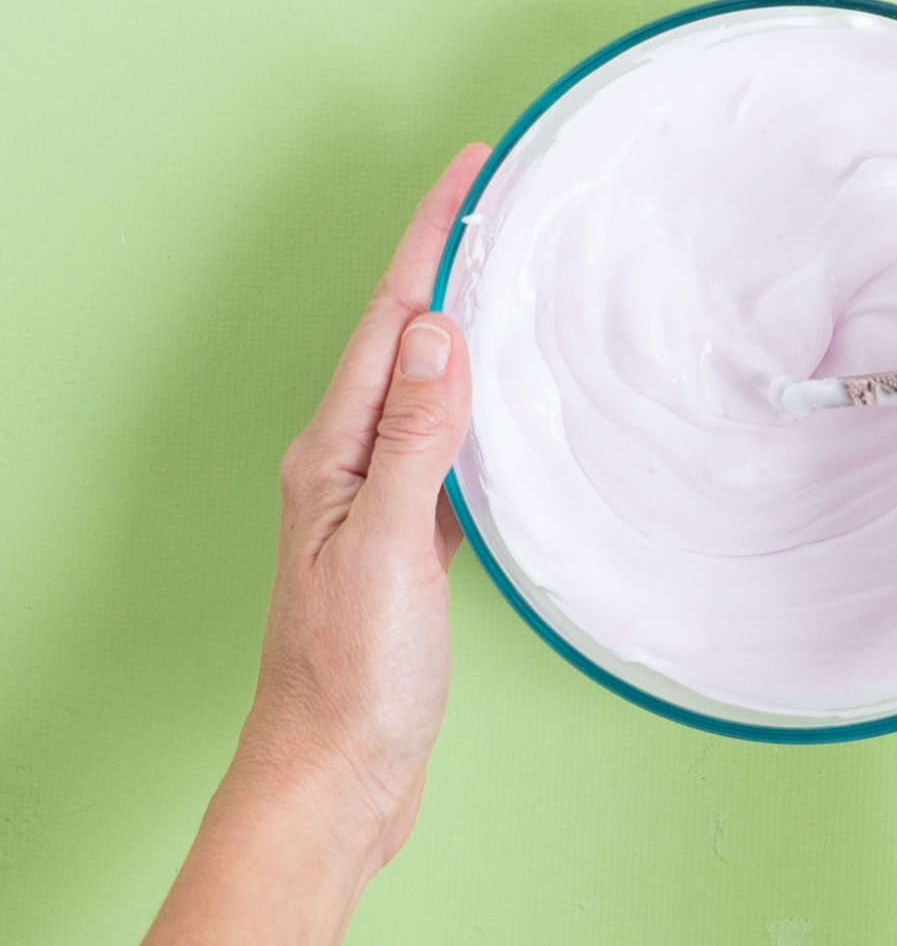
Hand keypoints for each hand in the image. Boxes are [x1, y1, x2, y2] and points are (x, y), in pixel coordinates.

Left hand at [244, 141, 487, 869]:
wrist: (336, 776)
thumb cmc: (352, 676)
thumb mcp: (387, 549)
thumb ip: (416, 440)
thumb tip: (441, 333)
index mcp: (335, 451)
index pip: (394, 318)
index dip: (433, 236)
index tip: (470, 168)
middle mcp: (351, 462)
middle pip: (408, 335)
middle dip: (450, 257)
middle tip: (502, 197)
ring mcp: (380, 497)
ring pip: (431, 384)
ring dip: (469, 320)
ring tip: (512, 270)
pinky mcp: (412, 535)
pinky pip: (450, 438)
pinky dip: (483, 398)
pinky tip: (510, 396)